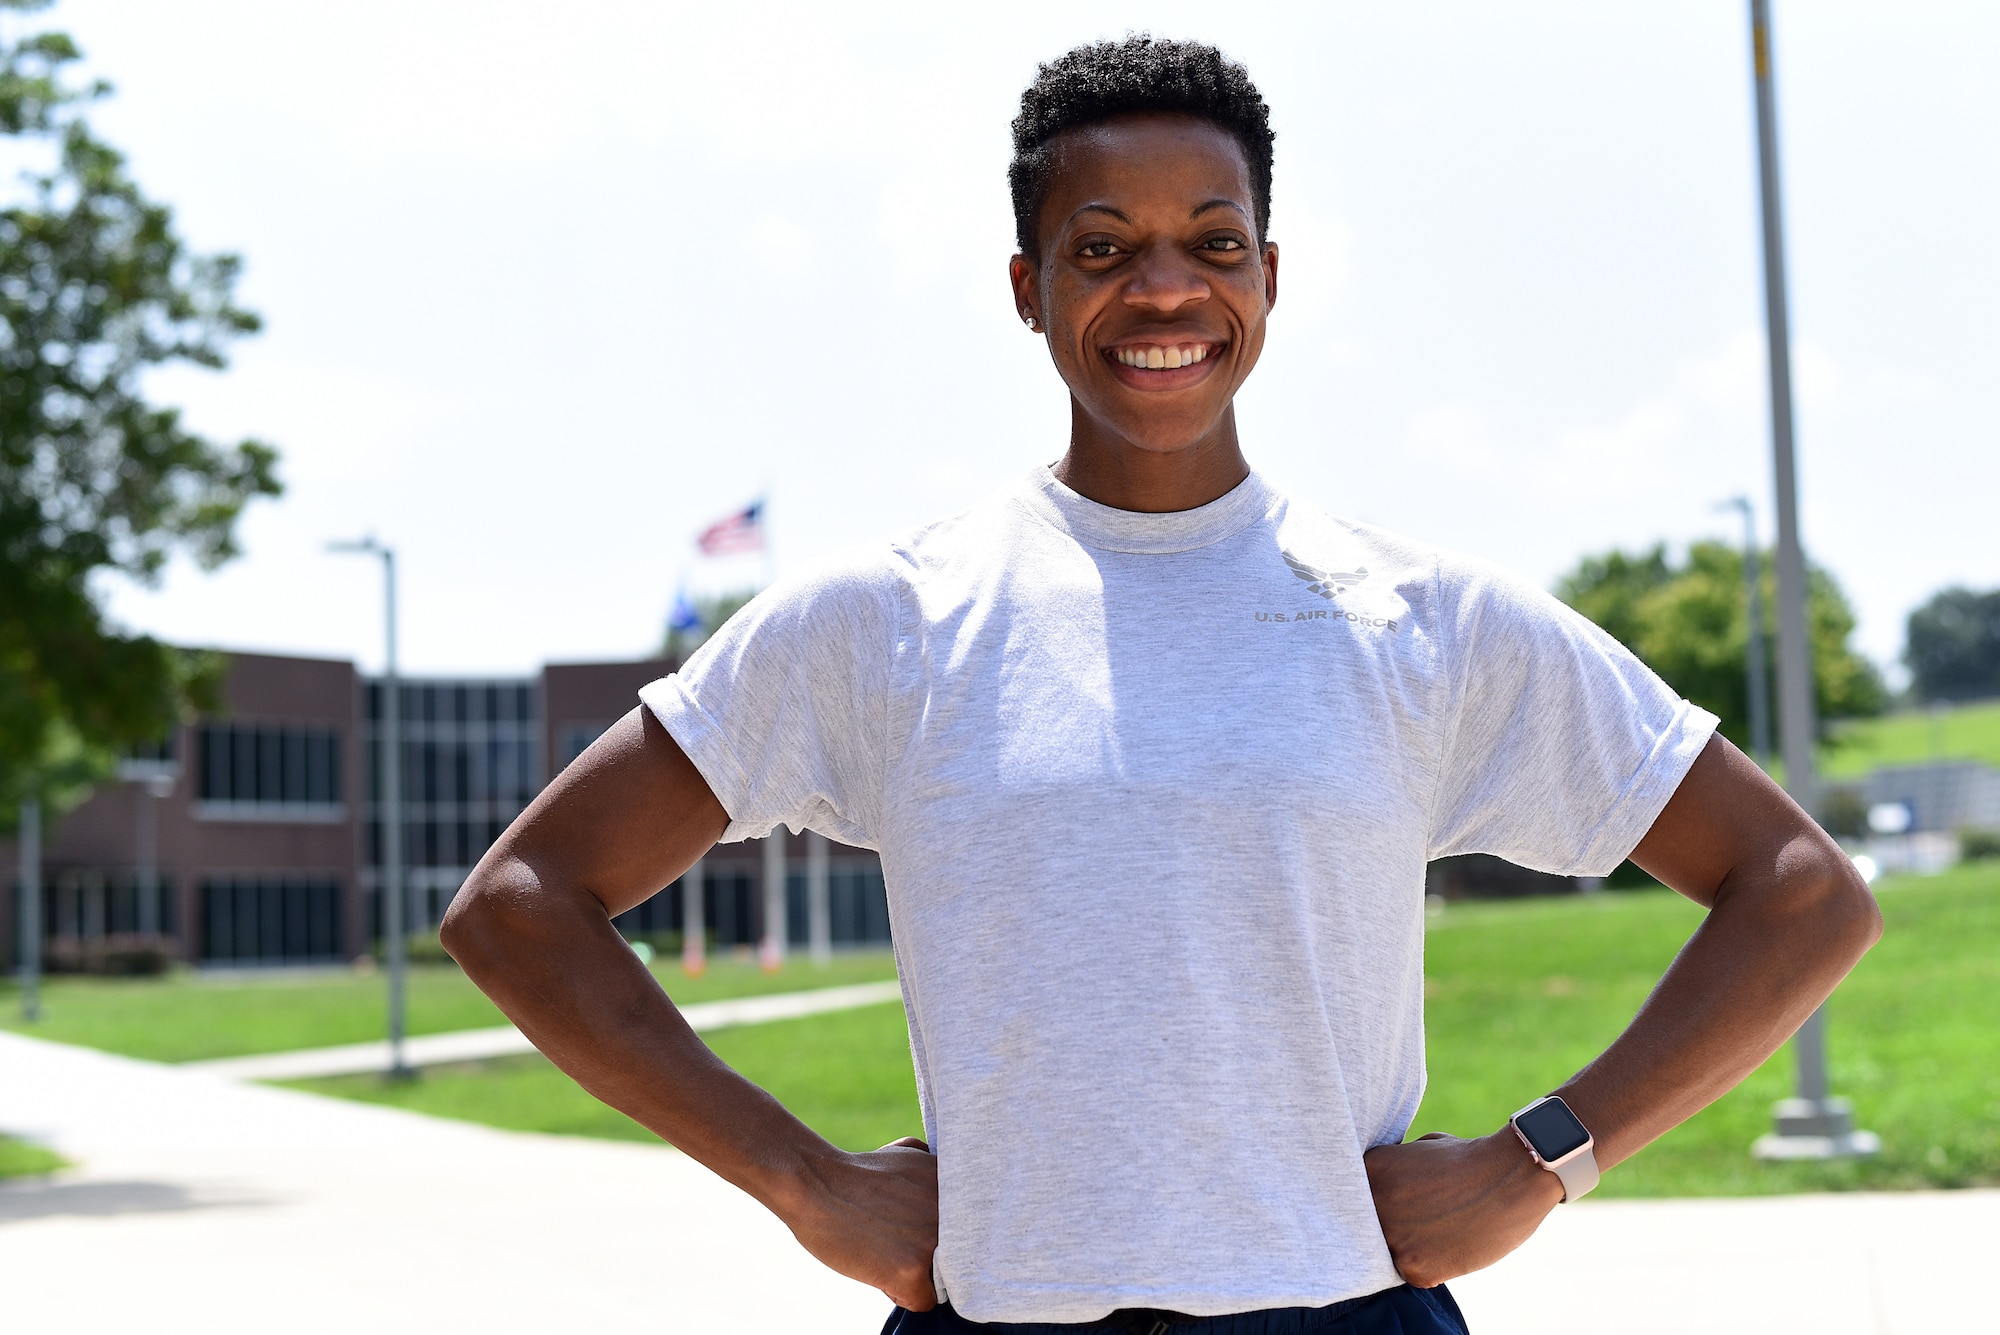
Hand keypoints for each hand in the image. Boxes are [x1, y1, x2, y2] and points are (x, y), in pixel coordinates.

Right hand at [781, 1136, 939, 1309]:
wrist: (814, 1184)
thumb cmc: (854, 1174)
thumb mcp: (907, 1155)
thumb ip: (933, 1172)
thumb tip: (947, 1187)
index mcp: (955, 1185)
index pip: (966, 1228)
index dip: (935, 1231)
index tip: (910, 1223)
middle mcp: (953, 1211)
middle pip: (955, 1256)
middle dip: (927, 1253)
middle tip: (894, 1238)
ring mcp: (932, 1241)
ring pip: (941, 1281)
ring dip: (914, 1274)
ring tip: (884, 1252)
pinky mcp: (911, 1269)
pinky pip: (923, 1302)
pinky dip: (900, 1293)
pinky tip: (878, 1268)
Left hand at [1364, 1130, 1562, 1287]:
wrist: (1514, 1177)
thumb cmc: (1471, 1159)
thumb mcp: (1420, 1149)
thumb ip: (1395, 1170)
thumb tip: (1383, 1187)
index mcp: (1370, 1169)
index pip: (1356, 1196)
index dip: (1377, 1202)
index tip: (1398, 1202)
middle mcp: (1373, 1203)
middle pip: (1367, 1225)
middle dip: (1390, 1224)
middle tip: (1421, 1219)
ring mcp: (1392, 1237)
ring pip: (1388, 1252)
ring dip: (1409, 1246)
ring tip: (1440, 1230)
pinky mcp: (1414, 1268)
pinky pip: (1412, 1273)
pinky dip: (1431, 1265)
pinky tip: (1452, 1245)